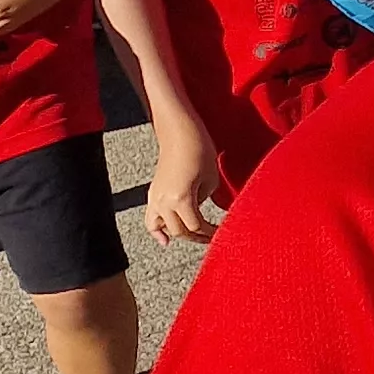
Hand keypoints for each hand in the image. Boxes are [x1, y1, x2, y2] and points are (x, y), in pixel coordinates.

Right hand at [146, 115, 225, 246]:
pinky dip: (156, 230)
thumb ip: (204, 200)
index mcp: (181, 199)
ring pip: (164, 227)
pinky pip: (151, 219)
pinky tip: (164, 241)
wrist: (180, 132)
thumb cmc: (199, 150)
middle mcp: (163, 202)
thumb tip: (199, 212)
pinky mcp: (153, 193)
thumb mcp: (210, 179)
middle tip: (213, 238)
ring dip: (180, 234)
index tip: (223, 233)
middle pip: (180, 231)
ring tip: (195, 237)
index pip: (196, 226)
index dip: (211, 233)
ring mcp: (155, 198)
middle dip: (198, 237)